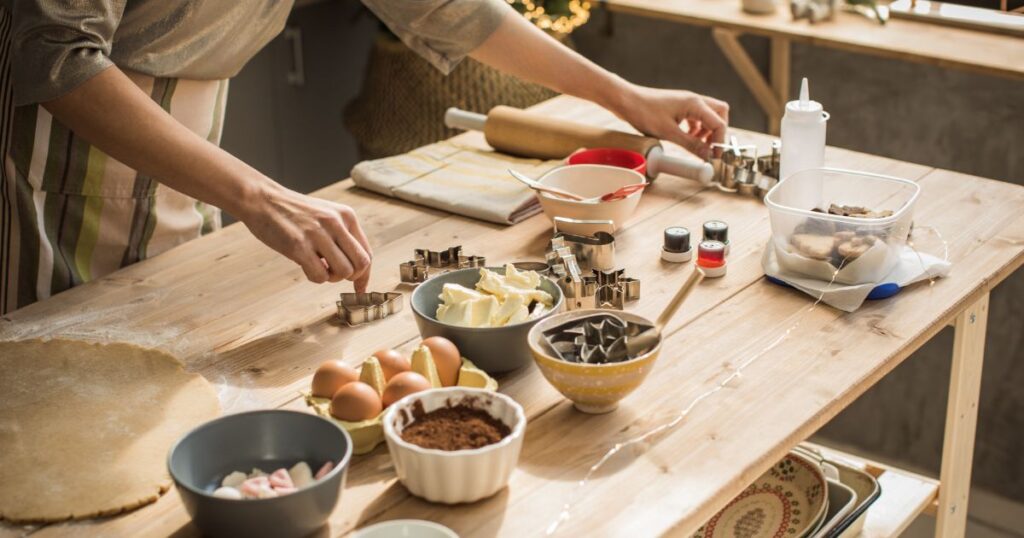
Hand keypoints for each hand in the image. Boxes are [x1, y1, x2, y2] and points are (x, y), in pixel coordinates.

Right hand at [239, 184, 372, 290]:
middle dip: (350, 277)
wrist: (262, 199)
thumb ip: (342, 237)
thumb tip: (356, 269)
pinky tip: (305, 266)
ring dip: (331, 278)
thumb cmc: (294, 212)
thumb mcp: (326, 216)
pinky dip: (315, 277)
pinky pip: (320, 275)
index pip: (367, 253)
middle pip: (360, 264)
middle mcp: (336, 223)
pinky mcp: (298, 245)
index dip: (364, 275)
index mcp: (346, 216)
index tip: (359, 288)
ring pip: (343, 272)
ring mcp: (317, 234)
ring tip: (318, 267)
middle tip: (334, 274)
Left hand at [612, 84, 729, 159]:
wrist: (626, 100)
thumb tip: (707, 155)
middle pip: (720, 114)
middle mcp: (694, 100)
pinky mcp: (679, 105)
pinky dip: (696, 128)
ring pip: (708, 115)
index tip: (715, 157)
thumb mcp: (669, 133)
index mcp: (695, 104)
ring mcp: (687, 101)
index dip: (720, 142)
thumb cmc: (644, 113)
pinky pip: (696, 116)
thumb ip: (691, 144)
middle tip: (710, 148)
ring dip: (707, 130)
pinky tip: (687, 137)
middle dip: (718, 132)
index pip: (719, 123)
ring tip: (697, 145)